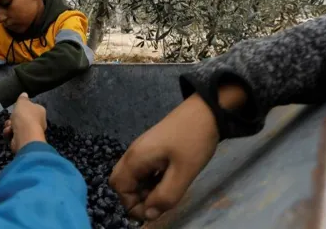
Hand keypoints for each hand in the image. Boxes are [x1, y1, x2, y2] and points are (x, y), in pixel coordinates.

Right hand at [2, 93, 46, 152]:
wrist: (24, 135)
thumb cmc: (25, 116)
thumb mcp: (22, 102)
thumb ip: (23, 98)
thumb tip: (25, 94)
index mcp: (40, 111)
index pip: (31, 107)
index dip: (22, 108)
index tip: (16, 108)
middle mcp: (38, 122)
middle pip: (22, 118)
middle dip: (13, 118)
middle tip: (11, 118)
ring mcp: (31, 132)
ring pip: (17, 126)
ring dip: (10, 126)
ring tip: (9, 126)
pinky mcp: (25, 141)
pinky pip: (15, 135)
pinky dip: (10, 133)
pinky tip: (9, 132)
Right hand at [109, 85, 245, 221]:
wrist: (206, 110)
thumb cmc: (193, 141)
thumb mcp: (183, 173)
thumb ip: (165, 196)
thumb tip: (149, 215)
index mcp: (136, 158)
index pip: (119, 187)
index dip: (132, 204)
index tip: (153, 211)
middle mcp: (133, 153)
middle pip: (121, 181)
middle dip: (136, 197)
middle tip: (159, 201)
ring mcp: (142, 149)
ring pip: (133, 176)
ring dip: (145, 189)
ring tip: (167, 192)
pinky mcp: (151, 148)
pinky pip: (143, 169)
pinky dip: (151, 180)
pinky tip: (168, 180)